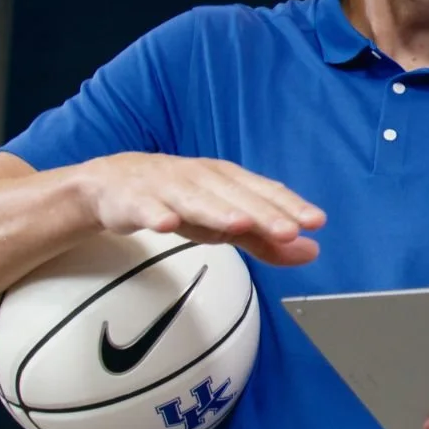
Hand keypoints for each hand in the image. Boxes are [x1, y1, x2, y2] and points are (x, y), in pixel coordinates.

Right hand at [73, 152, 324, 264]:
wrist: (113, 184)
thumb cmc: (180, 202)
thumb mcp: (225, 222)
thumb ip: (266, 238)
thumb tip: (312, 250)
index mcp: (227, 181)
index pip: (264, 192)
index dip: (290, 207)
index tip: (315, 222)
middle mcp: (201, 178)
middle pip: (235, 196)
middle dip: (262, 213)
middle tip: (288, 230)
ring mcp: (166, 186)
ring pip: (194, 199)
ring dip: (216, 211)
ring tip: (239, 225)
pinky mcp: (132, 199)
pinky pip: (143, 206)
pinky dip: (154, 213)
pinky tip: (165, 224)